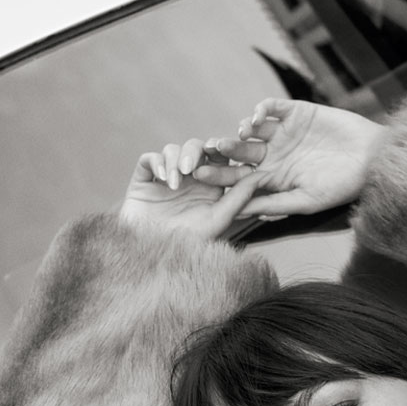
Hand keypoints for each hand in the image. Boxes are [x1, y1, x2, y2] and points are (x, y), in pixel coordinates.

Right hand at [119, 137, 262, 241]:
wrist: (151, 257)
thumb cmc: (187, 244)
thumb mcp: (219, 220)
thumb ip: (240, 196)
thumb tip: (262, 175)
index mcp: (209, 186)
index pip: (219, 157)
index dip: (222, 150)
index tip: (223, 153)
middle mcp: (188, 179)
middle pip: (195, 148)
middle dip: (195, 152)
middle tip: (193, 167)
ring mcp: (165, 178)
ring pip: (173, 150)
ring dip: (175, 161)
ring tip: (176, 182)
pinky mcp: (144, 180)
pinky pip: (149, 159)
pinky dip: (157, 163)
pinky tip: (163, 179)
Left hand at [192, 98, 386, 219]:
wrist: (374, 159)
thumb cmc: (342, 186)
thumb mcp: (306, 200)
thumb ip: (273, 204)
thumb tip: (239, 211)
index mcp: (272, 178)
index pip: (239, 177)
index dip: (219, 176)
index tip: (198, 176)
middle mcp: (273, 154)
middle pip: (241, 153)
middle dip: (224, 152)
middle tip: (209, 150)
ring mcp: (284, 132)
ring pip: (253, 129)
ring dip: (242, 130)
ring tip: (239, 134)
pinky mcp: (297, 112)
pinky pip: (273, 108)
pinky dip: (263, 109)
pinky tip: (257, 116)